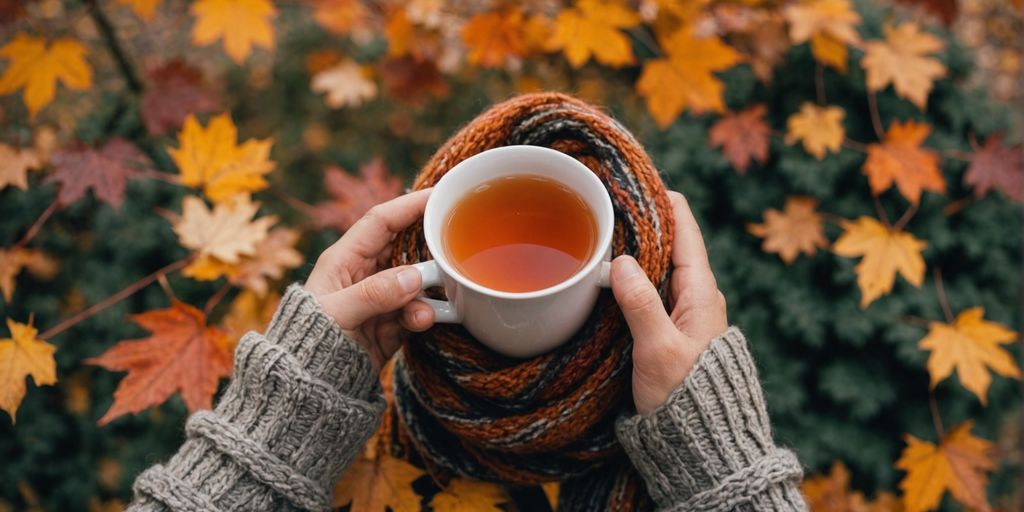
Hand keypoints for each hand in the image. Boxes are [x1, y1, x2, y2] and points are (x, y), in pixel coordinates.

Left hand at [304, 189, 435, 371]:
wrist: (309, 387)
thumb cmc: (308, 342)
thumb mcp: (336, 314)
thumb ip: (374, 294)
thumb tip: (414, 277)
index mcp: (344, 259)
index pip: (381, 221)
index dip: (409, 205)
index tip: (440, 196)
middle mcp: (364, 274)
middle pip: (405, 248)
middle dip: (428, 250)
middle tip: (455, 247)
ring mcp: (380, 299)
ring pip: (417, 282)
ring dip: (427, 293)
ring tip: (423, 311)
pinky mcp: (391, 324)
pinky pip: (418, 310)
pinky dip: (424, 315)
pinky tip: (421, 323)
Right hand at [610, 191, 727, 414]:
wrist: (704, 444)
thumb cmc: (684, 400)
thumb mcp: (658, 351)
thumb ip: (640, 305)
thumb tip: (621, 261)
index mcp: (702, 292)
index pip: (685, 229)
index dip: (662, 199)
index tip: (634, 176)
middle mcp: (698, 296)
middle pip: (670, 242)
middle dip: (642, 219)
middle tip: (605, 199)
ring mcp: (686, 312)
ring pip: (660, 266)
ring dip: (635, 247)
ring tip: (601, 228)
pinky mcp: (673, 329)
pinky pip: (653, 288)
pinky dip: (633, 274)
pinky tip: (608, 273)